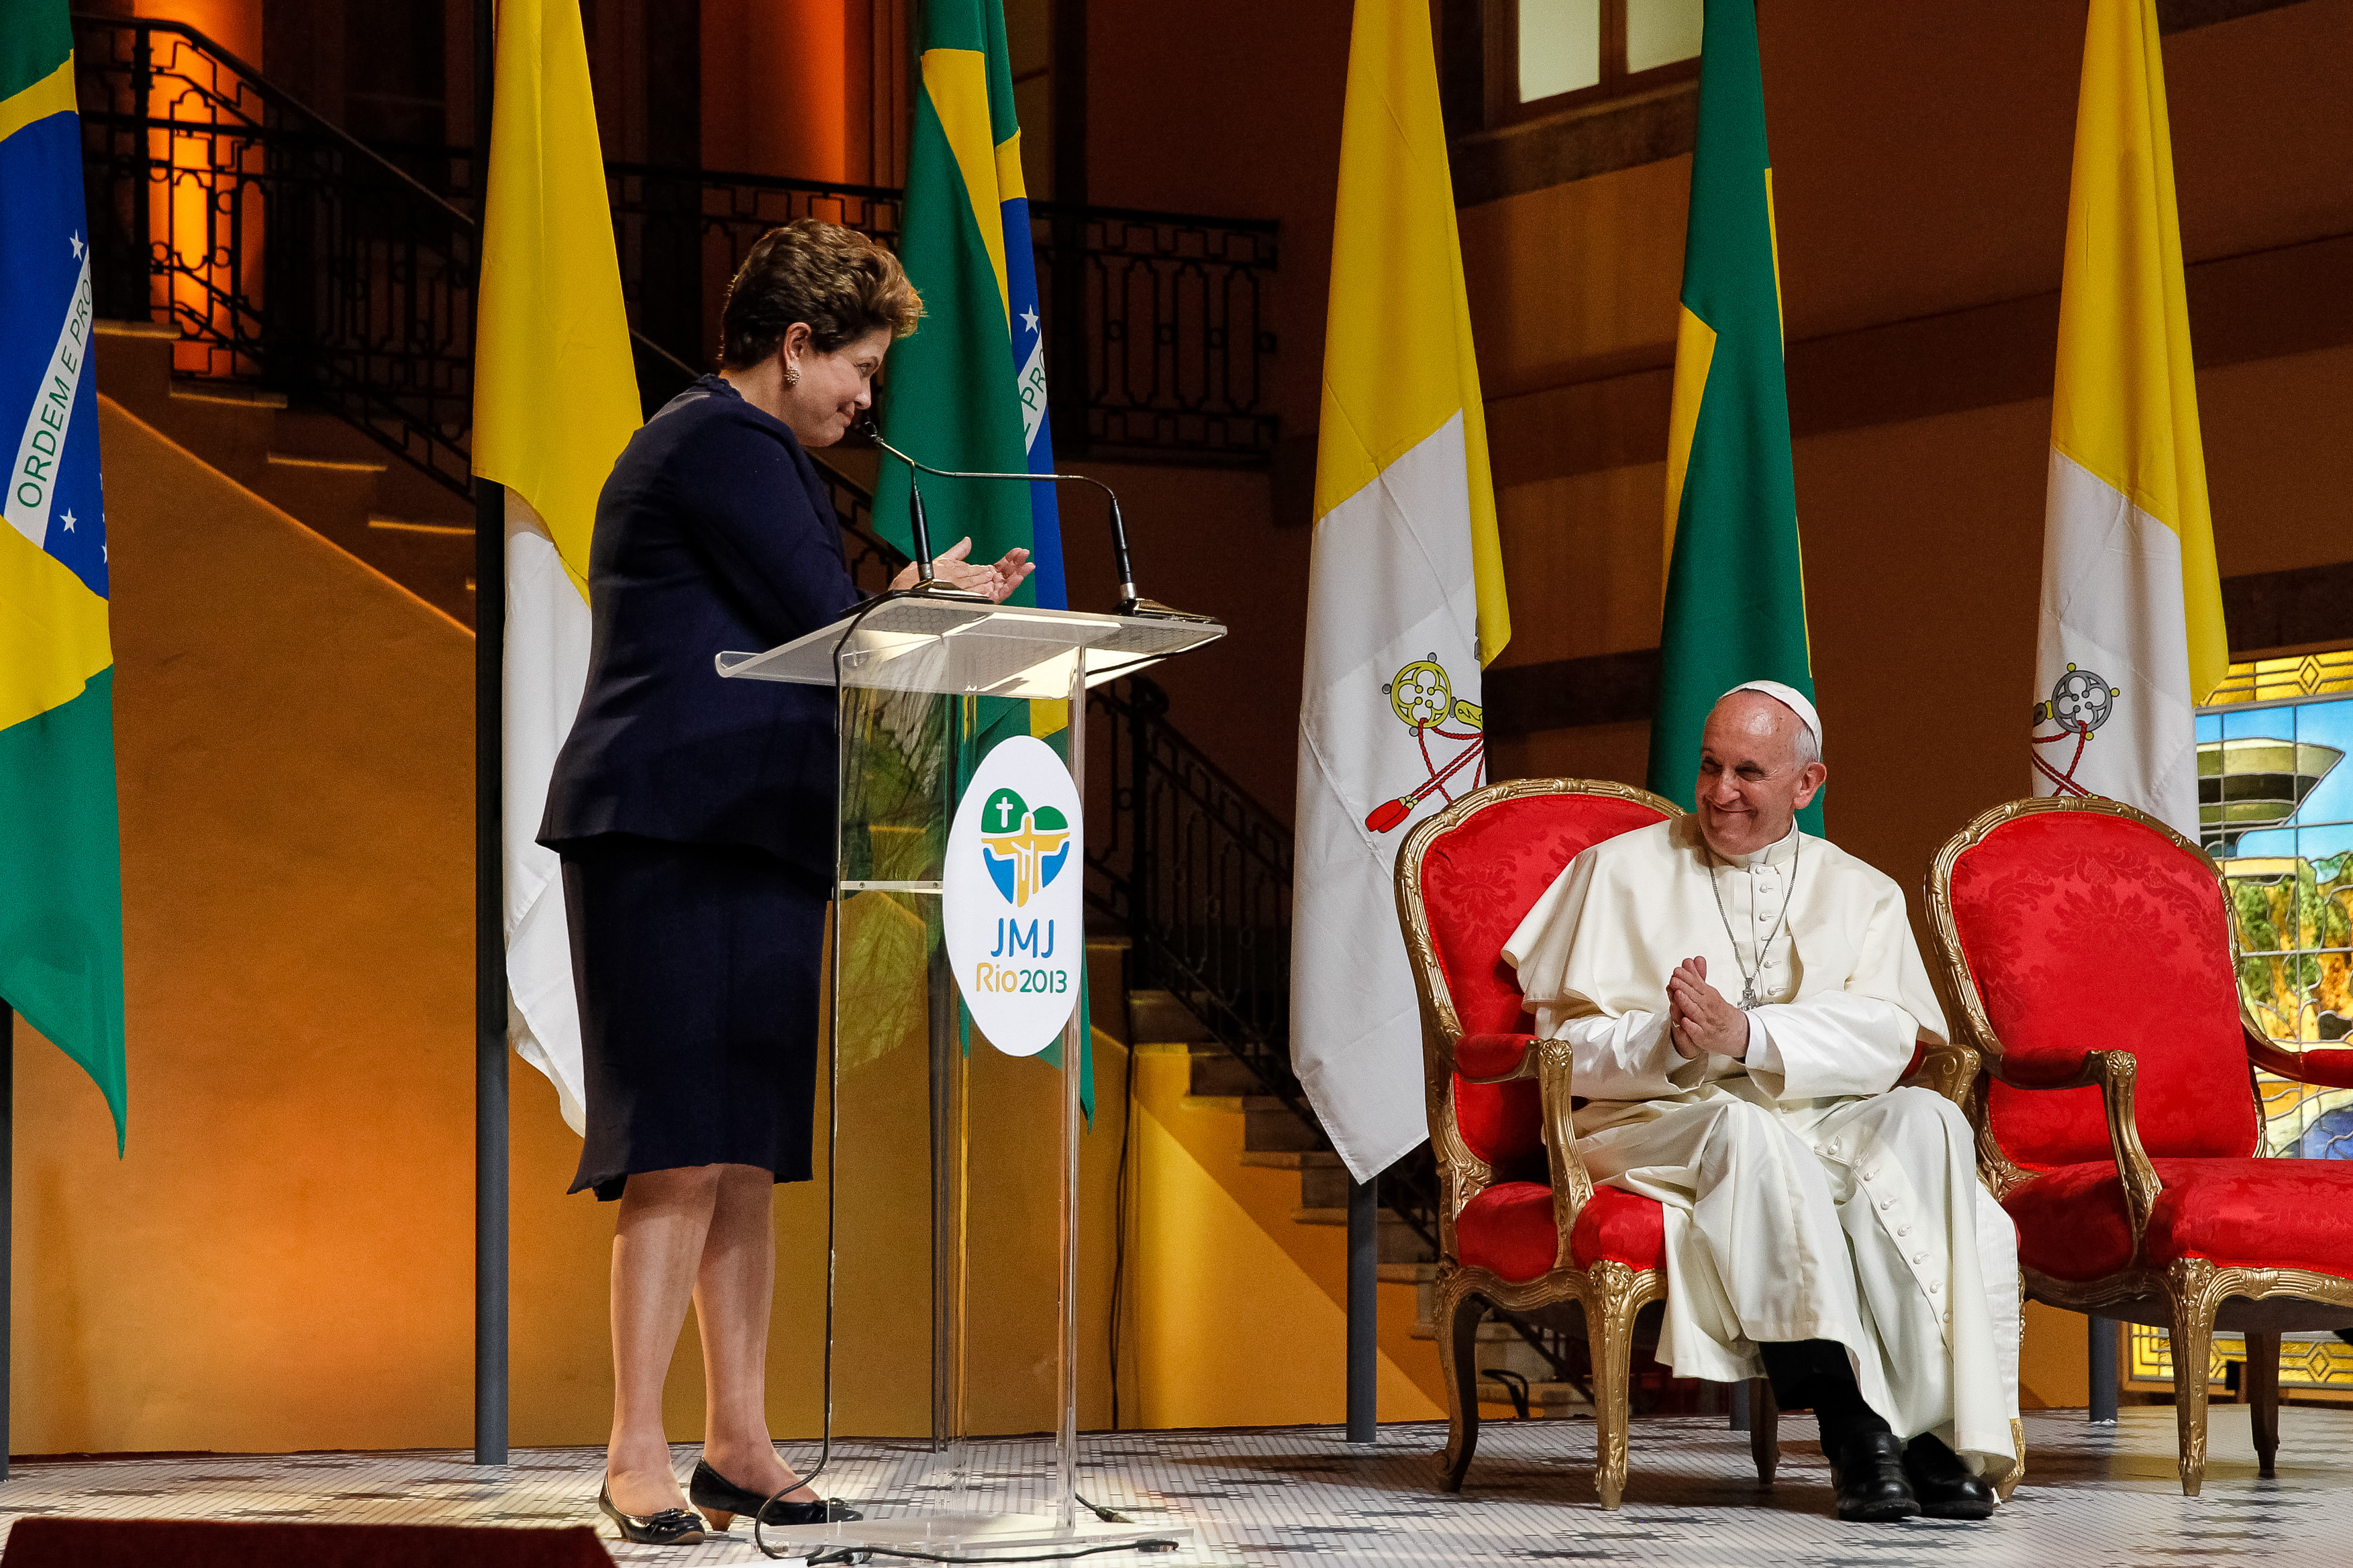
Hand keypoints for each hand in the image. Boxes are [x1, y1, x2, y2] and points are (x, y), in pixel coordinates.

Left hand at [889, 539, 1036, 603]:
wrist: (908, 593)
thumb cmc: (917, 583)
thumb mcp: (938, 561)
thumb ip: (956, 552)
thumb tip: (967, 541)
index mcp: (966, 578)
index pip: (991, 568)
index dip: (1005, 560)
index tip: (1016, 551)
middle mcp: (974, 587)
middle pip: (1000, 576)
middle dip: (1014, 564)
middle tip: (1025, 553)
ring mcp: (976, 595)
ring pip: (1001, 585)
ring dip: (1017, 573)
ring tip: (1028, 563)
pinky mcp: (977, 602)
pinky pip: (998, 595)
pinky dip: (1011, 585)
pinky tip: (1020, 575)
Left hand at [1667, 956, 1746, 1059]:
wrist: (1738, 1034)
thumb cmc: (1721, 1013)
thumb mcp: (1709, 993)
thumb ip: (1697, 978)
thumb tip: (1690, 961)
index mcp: (1709, 997)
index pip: (1697, 985)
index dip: (1686, 978)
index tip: (1678, 971)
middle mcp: (1707, 1009)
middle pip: (1695, 997)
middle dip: (1684, 987)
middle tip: (1675, 979)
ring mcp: (1705, 1023)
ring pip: (1694, 1012)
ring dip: (1686, 1003)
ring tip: (1678, 994)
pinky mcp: (1703, 1037)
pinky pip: (1696, 1032)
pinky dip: (1690, 1027)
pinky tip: (1684, 1021)